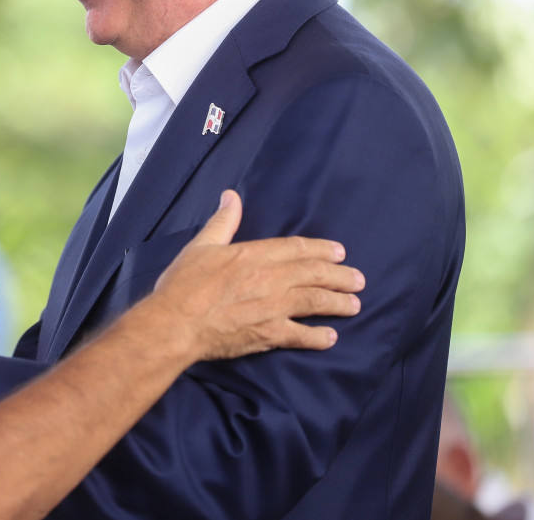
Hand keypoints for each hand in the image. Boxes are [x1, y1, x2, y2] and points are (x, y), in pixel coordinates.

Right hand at [147, 190, 365, 360]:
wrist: (175, 323)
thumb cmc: (184, 285)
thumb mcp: (201, 246)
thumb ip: (223, 222)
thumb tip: (231, 197)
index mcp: (255, 254)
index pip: (298, 248)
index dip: (322, 249)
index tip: (339, 252)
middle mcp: (271, 278)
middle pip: (315, 274)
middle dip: (341, 276)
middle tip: (358, 280)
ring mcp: (273, 307)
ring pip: (316, 301)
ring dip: (338, 303)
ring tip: (354, 305)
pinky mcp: (269, 334)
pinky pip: (302, 335)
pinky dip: (319, 337)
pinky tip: (331, 337)